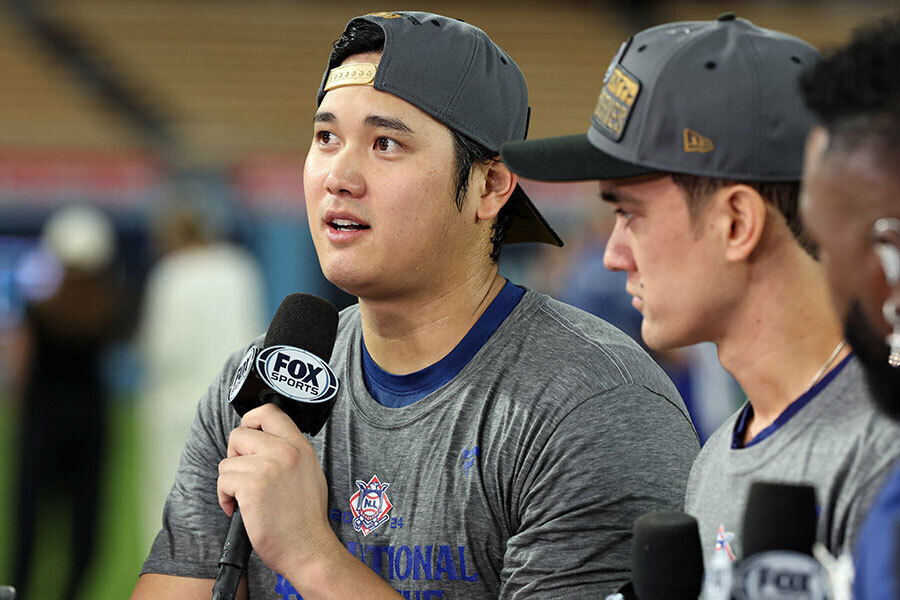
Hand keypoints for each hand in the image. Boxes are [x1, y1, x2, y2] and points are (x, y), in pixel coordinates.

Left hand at [217, 403, 337, 578]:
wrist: (308, 548)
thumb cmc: (306, 518)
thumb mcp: (309, 472)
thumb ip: (289, 452)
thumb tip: (262, 442)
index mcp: (300, 445)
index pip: (269, 411)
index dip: (250, 421)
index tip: (247, 439)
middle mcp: (285, 451)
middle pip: (240, 433)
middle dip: (235, 455)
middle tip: (244, 475)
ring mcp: (268, 467)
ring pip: (227, 462)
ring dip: (230, 482)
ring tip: (246, 499)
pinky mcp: (252, 486)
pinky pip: (223, 481)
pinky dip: (225, 498)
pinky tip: (239, 509)